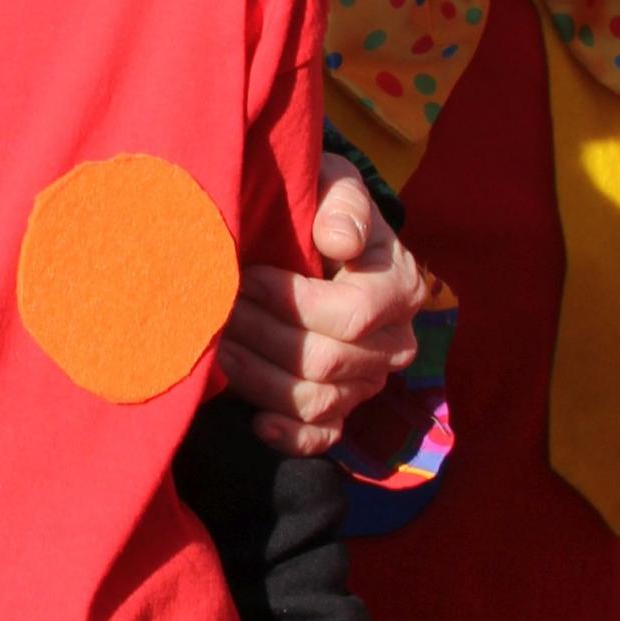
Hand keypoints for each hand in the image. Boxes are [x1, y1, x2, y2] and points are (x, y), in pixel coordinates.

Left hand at [218, 156, 425, 457]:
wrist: (316, 238)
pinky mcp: (341, 407)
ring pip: (317, 400)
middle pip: (327, 361)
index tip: (248, 276)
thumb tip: (340, 242)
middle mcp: (394, 342)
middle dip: (263, 334)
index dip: (293, 301)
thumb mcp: (334, 183)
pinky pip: (321, 437)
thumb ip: (343, 202)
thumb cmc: (321, 206)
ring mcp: (368, 381)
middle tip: (219, 308)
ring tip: (218, 346)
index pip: (352, 316)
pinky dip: (287, 435)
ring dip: (259, 377)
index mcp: (401, 287)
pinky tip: (255, 420)